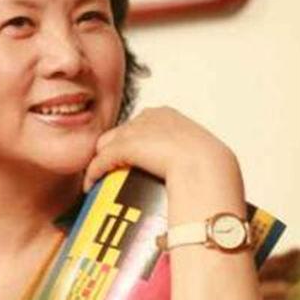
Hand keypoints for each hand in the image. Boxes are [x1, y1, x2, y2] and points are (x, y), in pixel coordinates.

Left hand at [83, 106, 237, 191]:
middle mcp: (148, 117)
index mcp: (166, 115)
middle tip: (113, 173)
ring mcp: (136, 130)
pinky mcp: (124, 146)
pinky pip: (101, 160)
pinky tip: (90, 185)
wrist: (206, 167)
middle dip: (113, 151)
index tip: (133, 163)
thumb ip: (184, 157)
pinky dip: (93, 173)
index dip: (132, 145)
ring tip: (100, 180)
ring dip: (100, 161)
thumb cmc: (209, 166)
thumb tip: (185, 174)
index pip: (139, 127)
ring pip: (106, 145)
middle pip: (119, 133)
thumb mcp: (198, 154)